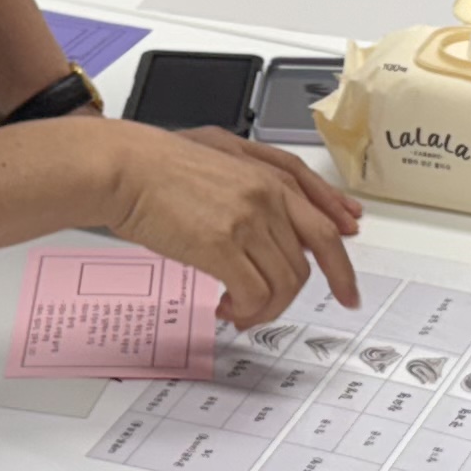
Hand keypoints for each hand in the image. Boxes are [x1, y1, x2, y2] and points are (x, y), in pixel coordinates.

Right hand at [101, 122, 363, 325]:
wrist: (122, 167)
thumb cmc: (155, 165)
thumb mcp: (218, 160)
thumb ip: (253, 186)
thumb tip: (275, 226)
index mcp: (266, 175)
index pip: (322, 218)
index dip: (340, 256)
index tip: (347, 282)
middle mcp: (266, 194)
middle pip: (314, 254)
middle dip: (320, 288)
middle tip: (306, 308)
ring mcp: (248, 219)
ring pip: (287, 281)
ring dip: (268, 306)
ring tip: (242, 310)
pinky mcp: (223, 244)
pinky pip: (256, 294)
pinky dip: (246, 311)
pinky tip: (227, 309)